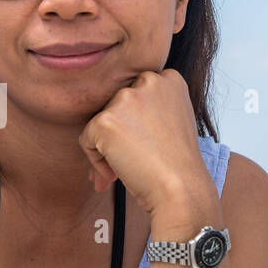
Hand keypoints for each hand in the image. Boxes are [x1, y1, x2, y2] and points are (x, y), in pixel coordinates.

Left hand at [77, 69, 215, 216]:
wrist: (181, 189)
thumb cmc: (178, 163)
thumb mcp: (173, 121)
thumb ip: (149, 108)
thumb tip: (113, 117)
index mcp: (169, 78)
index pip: (136, 93)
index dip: (137, 122)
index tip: (148, 142)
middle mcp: (148, 81)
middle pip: (116, 105)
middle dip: (120, 134)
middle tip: (136, 158)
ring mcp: (126, 98)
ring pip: (100, 122)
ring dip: (108, 147)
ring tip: (129, 167)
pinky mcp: (105, 120)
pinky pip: (87, 140)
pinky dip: (96, 161)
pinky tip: (116, 174)